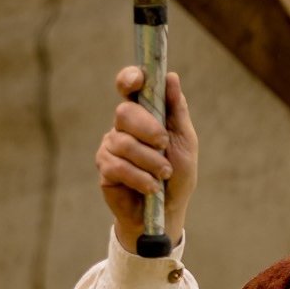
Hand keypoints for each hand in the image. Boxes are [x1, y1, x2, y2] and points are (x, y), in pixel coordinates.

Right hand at [96, 67, 198, 249]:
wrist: (168, 211)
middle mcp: (124, 126)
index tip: (137, 81)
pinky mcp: (105, 168)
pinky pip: (118, 166)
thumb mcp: (184, 141)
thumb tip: (171, 77)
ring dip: (150, 160)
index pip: (129, 87)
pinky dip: (140, 177)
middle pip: (124, 113)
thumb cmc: (178, 174)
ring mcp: (111, 146)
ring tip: (164, 175)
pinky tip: (151, 188)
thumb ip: (177, 110)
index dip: (129, 78)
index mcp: (145, 114)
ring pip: (124, 143)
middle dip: (148, 128)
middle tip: (164, 144)